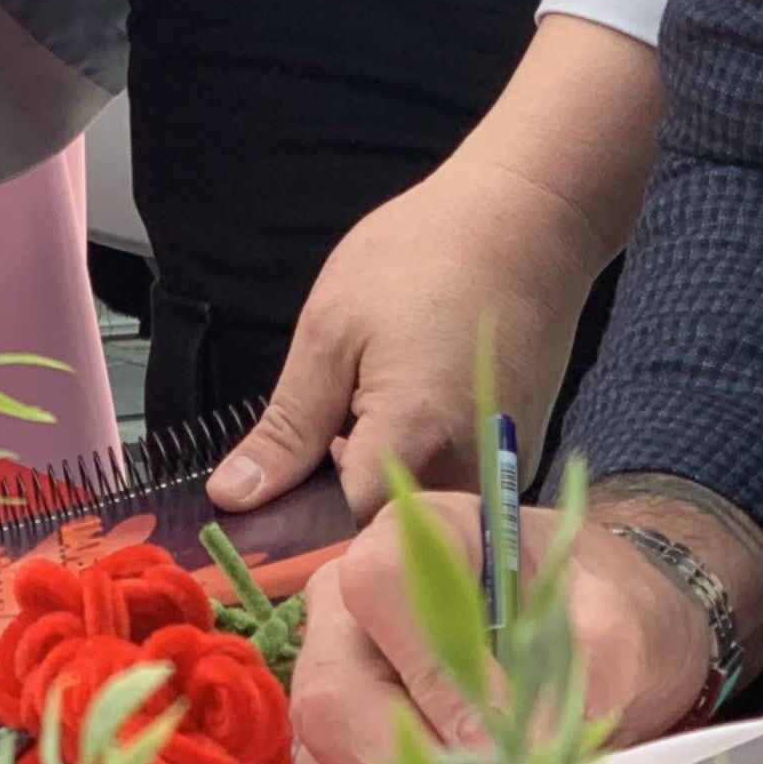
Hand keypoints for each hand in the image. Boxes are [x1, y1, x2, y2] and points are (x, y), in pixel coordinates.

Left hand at [209, 151, 602, 518]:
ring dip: (377, 497)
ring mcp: (501, 474)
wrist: (529, 222)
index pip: (339, 539)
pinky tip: (398, 426)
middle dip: (336, 519)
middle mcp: (468, 477)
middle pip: (385, 542)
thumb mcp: (331, 330)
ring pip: (420, 526)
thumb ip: (286, 429)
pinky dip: (416, 480)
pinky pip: (452, 499)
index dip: (293, 534)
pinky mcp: (517, 463)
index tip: (259, 518)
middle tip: (305, 459)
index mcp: (414, 443)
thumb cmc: (426, 255)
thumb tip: (234, 498)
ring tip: (355, 427)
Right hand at [287, 496, 720, 763]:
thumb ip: (591, 659)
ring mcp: (332, 675)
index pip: (381, 586)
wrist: (599, 649)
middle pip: (332, 691)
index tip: (504, 739)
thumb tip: (529, 743)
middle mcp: (351, 602)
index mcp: (417, 536)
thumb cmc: (602, 613)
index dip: (433, 672)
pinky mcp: (335, 746)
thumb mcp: (621, 616)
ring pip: (321, 759)